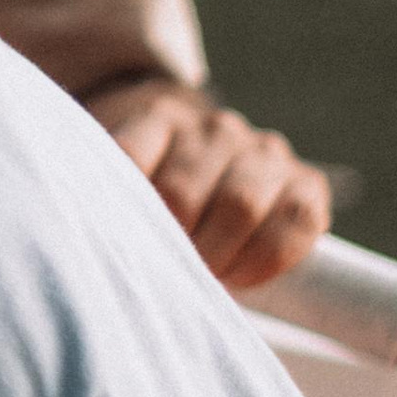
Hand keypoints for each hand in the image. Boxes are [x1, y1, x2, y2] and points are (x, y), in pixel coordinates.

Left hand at [89, 77, 327, 288]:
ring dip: (216, 257)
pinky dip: (265, 259)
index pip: (127, 158)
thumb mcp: (121, 184)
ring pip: (239, 205)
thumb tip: (89, 238)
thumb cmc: (155, 194)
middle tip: (162, 276)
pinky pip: (296, 220)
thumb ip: (105, 198)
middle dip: (170, 245)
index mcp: (159, 117)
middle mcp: (214, 127)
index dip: (122, 213)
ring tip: (201, 279)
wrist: (213, 181)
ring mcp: (263, 150)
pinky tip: (240, 278)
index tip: (118, 247)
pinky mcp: (307, 183)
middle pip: (181, 193)